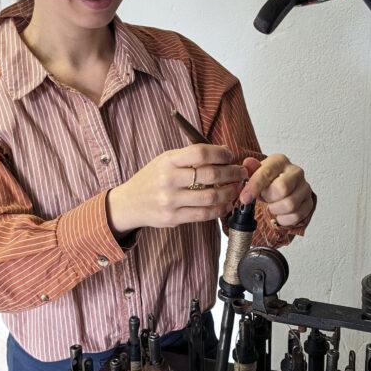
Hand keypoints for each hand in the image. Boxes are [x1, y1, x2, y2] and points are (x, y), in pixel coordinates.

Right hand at [107, 144, 247, 234]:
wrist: (129, 203)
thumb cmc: (151, 179)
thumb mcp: (164, 160)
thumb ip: (189, 157)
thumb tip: (222, 154)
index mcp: (168, 161)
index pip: (200, 152)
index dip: (221, 154)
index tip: (230, 156)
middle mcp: (169, 180)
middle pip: (210, 175)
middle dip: (232, 173)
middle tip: (241, 173)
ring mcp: (170, 201)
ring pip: (210, 197)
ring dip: (229, 193)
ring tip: (236, 189)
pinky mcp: (173, 218)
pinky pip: (203, 214)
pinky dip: (219, 209)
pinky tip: (226, 204)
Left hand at [239, 153, 314, 227]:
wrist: (280, 189)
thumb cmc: (267, 181)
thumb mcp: (255, 173)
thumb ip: (251, 170)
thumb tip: (248, 164)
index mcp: (280, 161)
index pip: (267, 173)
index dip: (254, 187)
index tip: (245, 198)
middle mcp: (295, 172)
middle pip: (282, 188)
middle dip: (268, 198)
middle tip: (264, 199)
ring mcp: (304, 187)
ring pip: (290, 204)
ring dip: (276, 209)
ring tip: (272, 206)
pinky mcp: (309, 202)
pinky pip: (297, 215)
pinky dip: (284, 219)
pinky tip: (279, 215)